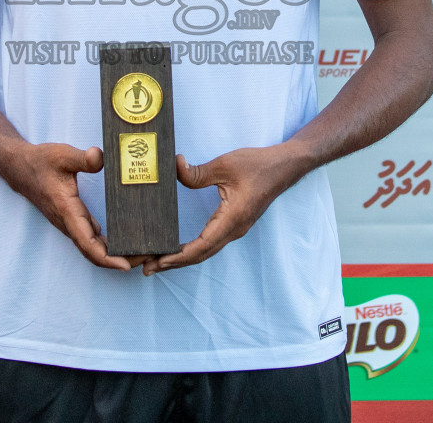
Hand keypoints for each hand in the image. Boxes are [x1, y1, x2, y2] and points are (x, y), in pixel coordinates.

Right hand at [0, 142, 138, 271]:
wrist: (20, 168)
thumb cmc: (40, 162)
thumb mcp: (61, 155)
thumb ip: (82, 158)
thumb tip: (100, 157)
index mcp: (67, 210)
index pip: (87, 243)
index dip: (107, 258)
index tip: (126, 265)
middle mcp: (68, 222)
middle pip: (93, 252)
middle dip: (118, 260)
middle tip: (146, 258)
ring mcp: (70, 223)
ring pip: (92, 247)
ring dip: (114, 254)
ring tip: (140, 252)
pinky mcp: (73, 219)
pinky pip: (91, 238)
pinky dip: (107, 244)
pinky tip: (124, 240)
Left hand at [146, 145, 310, 275]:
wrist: (285, 167)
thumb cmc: (259, 165)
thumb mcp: (225, 165)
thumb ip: (198, 172)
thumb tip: (175, 167)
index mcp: (232, 218)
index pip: (200, 246)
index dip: (176, 256)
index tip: (156, 262)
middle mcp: (234, 229)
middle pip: (200, 254)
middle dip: (173, 263)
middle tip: (146, 267)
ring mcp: (236, 228)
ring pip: (206, 251)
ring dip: (182, 258)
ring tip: (158, 262)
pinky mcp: (235, 223)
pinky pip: (211, 243)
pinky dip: (193, 249)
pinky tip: (180, 249)